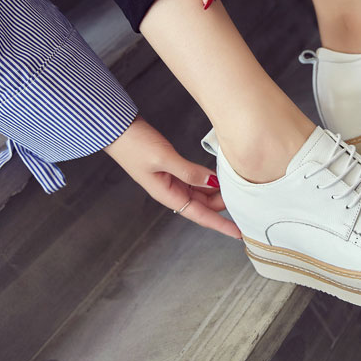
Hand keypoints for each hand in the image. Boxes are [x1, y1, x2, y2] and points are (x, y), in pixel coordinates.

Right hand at [104, 116, 240, 238]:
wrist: (117, 129)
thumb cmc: (134, 144)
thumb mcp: (164, 158)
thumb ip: (189, 171)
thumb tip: (212, 182)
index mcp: (167, 193)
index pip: (199, 214)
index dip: (219, 224)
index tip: (236, 232)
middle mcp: (170, 190)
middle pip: (202, 204)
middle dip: (222, 205)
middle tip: (243, 199)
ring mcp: (170, 179)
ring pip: (199, 191)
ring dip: (216, 191)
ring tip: (235, 188)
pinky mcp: (170, 167)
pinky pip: (194, 179)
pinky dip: (207, 178)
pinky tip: (218, 175)